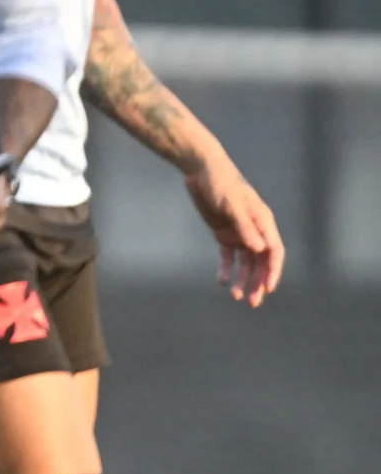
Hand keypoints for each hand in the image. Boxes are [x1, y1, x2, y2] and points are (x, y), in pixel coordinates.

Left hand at [184, 156, 283, 307]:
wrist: (200, 170)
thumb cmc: (220, 183)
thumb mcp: (231, 204)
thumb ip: (244, 226)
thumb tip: (259, 249)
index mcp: (263, 222)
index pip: (274, 252)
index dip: (273, 271)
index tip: (268, 288)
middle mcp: (254, 230)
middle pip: (261, 262)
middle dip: (258, 282)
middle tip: (253, 303)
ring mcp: (239, 233)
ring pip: (245, 263)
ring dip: (243, 280)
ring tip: (236, 297)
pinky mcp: (223, 233)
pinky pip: (227, 256)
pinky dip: (226, 269)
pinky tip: (222, 281)